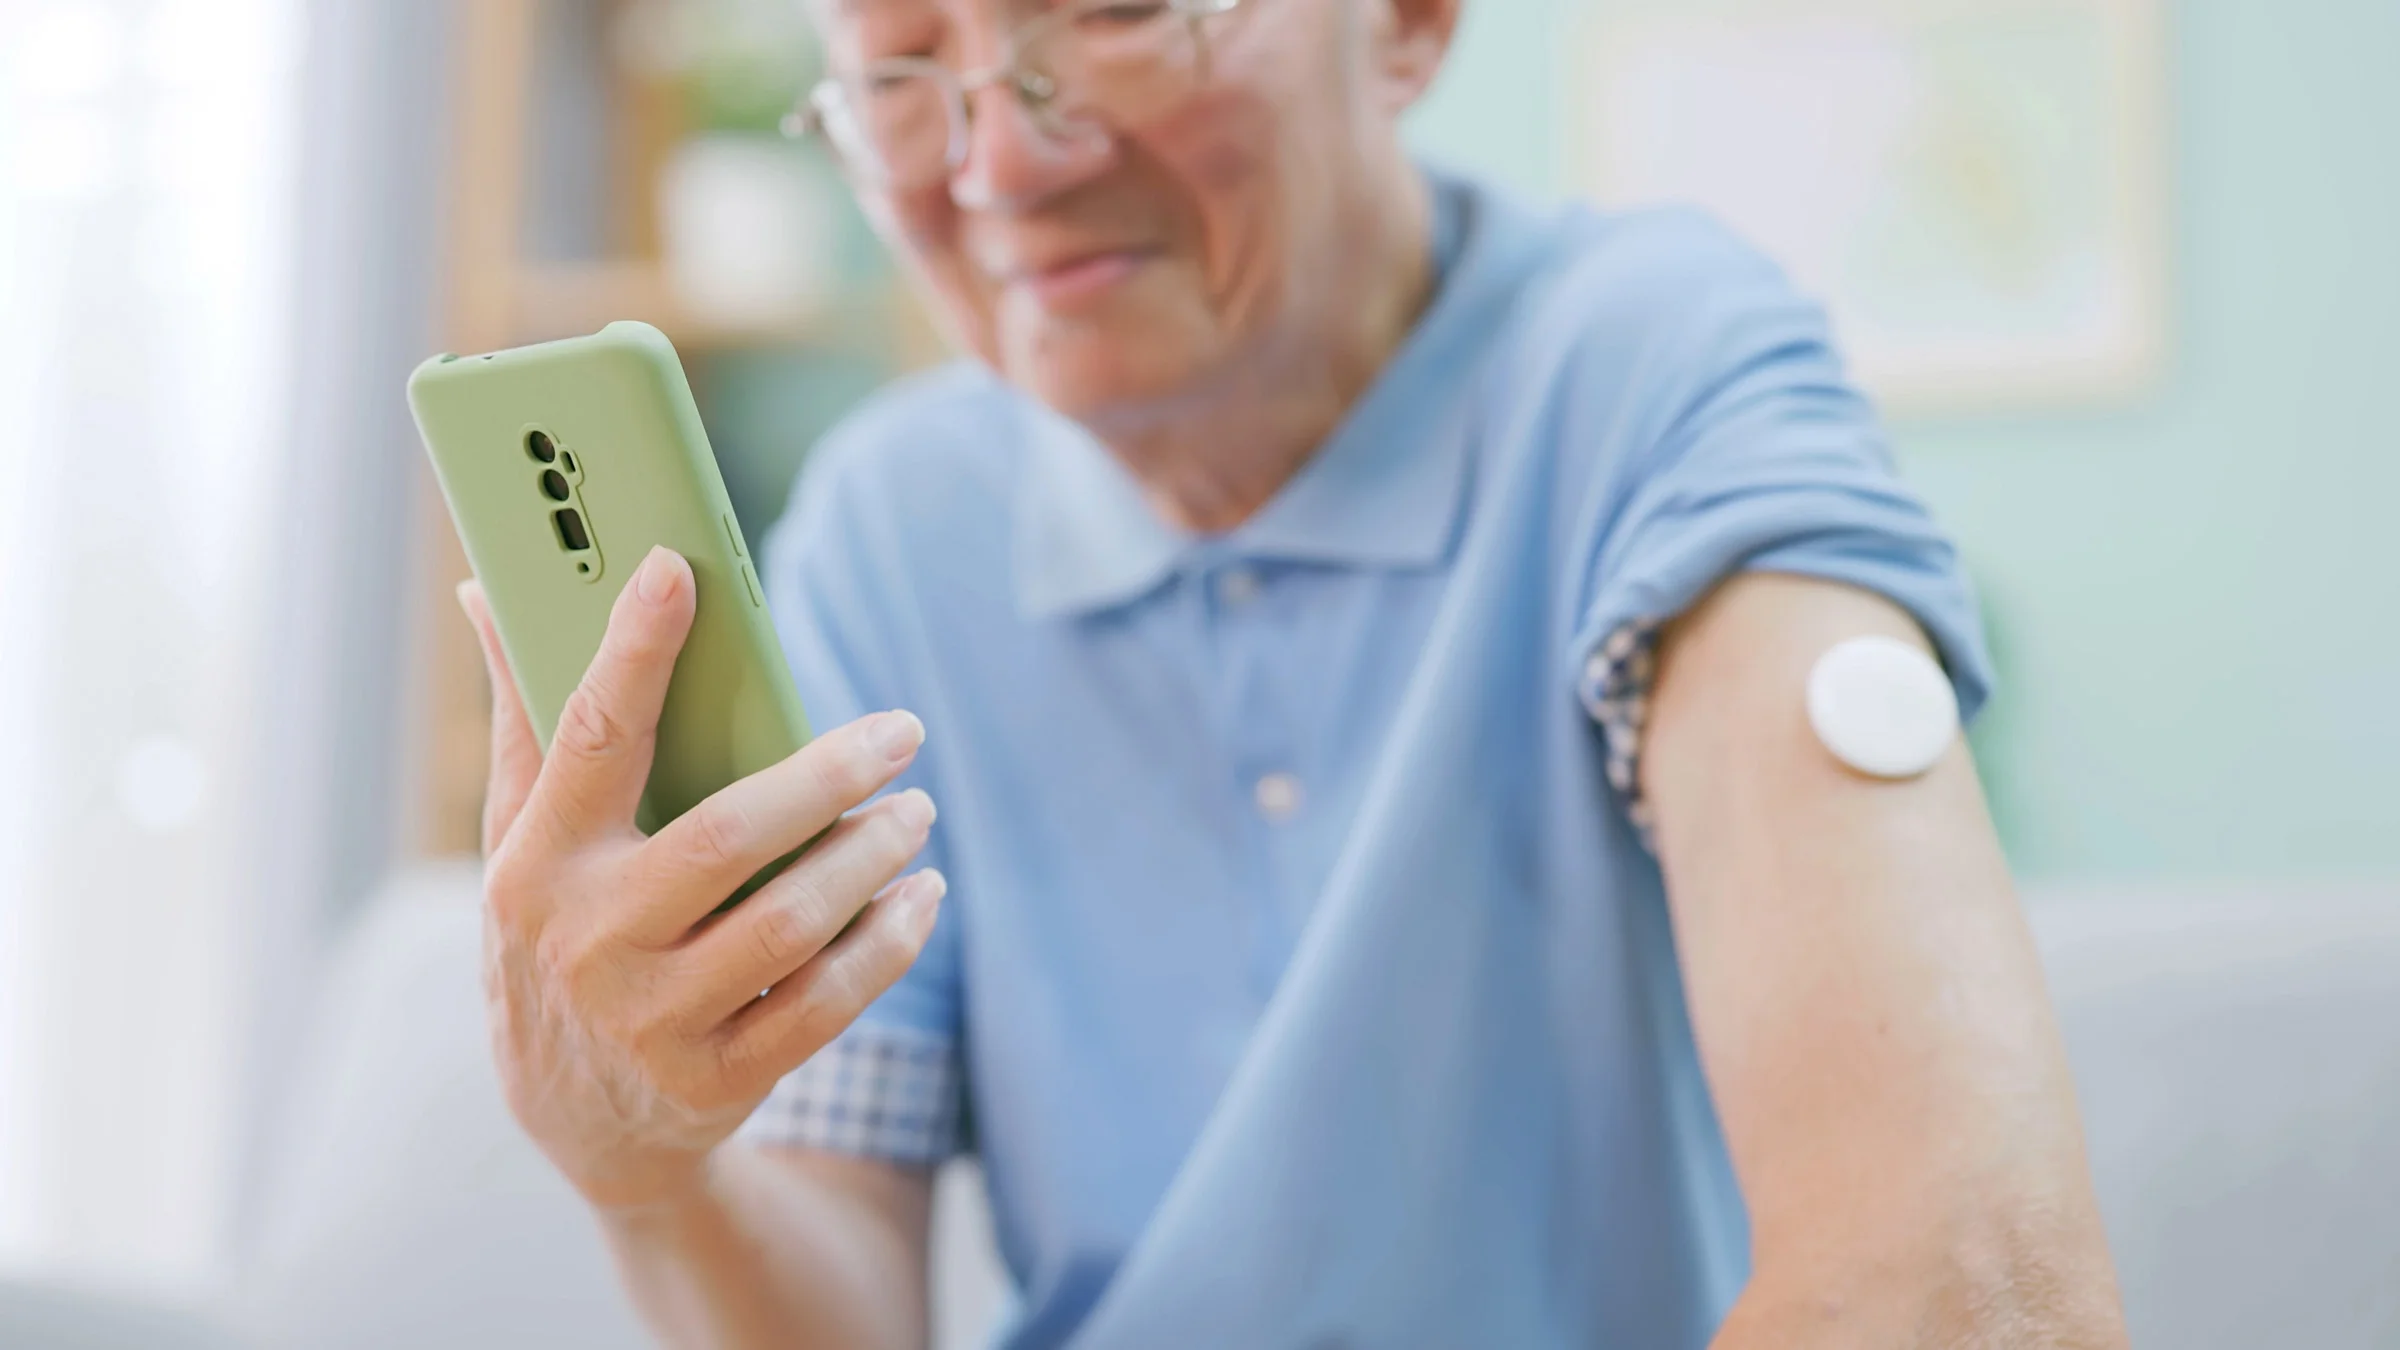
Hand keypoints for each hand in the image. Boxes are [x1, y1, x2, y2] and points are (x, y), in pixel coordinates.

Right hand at [456, 546, 944, 1213]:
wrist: (581, 1122)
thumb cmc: (558, 936)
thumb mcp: (522, 839)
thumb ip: (524, 718)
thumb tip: (492, 587)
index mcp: (538, 862)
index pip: (588, 739)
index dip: (632, 653)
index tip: (677, 568)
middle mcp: (589, 941)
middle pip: (727, 838)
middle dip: (828, 776)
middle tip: (902, 731)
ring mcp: (653, 1020)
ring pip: (792, 923)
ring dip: (873, 857)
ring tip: (916, 811)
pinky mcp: (719, 1078)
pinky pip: (827, 1004)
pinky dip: (889, 943)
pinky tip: (919, 896)